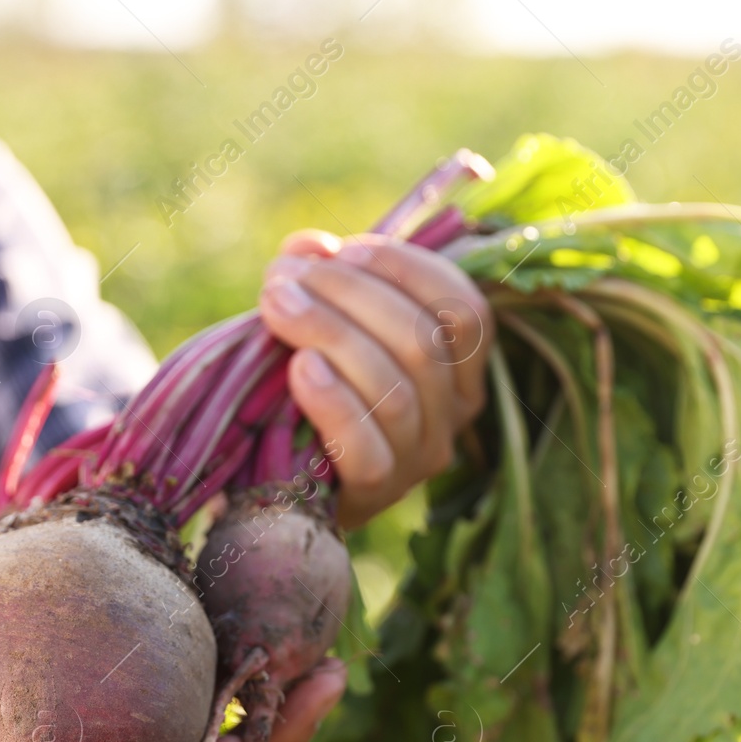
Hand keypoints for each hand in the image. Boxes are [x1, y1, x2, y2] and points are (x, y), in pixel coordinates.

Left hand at [259, 230, 492, 526]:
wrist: (278, 474)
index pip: (463, 310)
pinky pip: (367, 448)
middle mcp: (453, 414)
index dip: (406, 269)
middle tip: (285, 278)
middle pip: (421, 342)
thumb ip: (322, 277)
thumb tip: (309, 248)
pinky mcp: (378, 493)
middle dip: (349, 295)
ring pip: (394, 389)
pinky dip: (334, 402)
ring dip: (331, 335)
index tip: (344, 251)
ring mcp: (420, 458)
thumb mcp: (324, 323)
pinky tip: (301, 369)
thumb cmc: (311, 385)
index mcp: (460, 367)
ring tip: (277, 307)